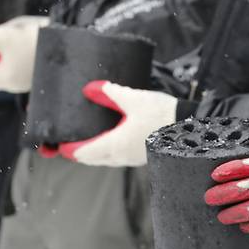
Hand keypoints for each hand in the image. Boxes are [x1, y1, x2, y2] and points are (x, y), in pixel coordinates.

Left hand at [0, 16, 49, 92]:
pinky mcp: (36, 76)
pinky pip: (15, 73)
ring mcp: (26, 82)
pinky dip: (7, 65)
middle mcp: (13, 85)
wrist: (68, 43)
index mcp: (3, 77)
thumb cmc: (34, 39)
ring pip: (2, 77)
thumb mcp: (2, 36)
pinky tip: (11, 52)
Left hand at [59, 81, 177, 166]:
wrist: (190, 126)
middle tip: (68, 146)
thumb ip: (110, 94)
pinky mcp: (142, 156)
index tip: (58, 147)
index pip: (85, 152)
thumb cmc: (161, 114)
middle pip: (93, 159)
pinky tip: (111, 141)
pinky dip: (107, 152)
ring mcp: (132, 159)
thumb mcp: (133, 99)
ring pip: (106, 160)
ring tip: (86, 144)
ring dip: (94, 154)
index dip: (70, 150)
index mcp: (115, 144)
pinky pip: (118, 157)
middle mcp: (121, 156)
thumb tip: (91, 88)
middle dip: (80, 153)